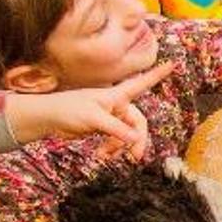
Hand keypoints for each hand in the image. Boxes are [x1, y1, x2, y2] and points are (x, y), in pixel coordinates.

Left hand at [3, 62, 169, 156]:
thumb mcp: (94, 119)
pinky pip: (116, 141)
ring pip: (127, 135)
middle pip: (137, 122)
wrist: (49, 119)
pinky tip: (102, 155)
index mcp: (117, 96)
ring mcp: (111, 117)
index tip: (172, 63)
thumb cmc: (70, 110)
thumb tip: (135, 139)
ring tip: (107, 156)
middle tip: (134, 157)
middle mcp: (117, 105)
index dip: (157, 75)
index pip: (142, 83)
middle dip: (136, 139)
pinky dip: (112, 149)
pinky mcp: (103, 129)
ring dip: (120, 147)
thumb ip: (116, 129)